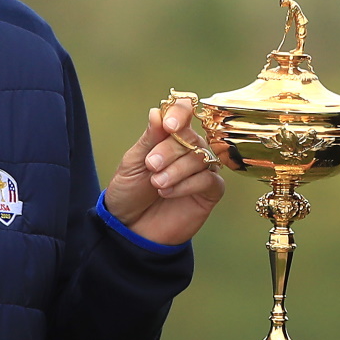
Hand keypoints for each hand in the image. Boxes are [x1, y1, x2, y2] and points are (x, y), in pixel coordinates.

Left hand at [102, 98, 226, 246]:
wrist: (129, 227)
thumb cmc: (130, 192)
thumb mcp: (133, 162)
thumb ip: (149, 138)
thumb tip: (157, 111)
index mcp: (171, 136)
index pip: (184, 112)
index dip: (180, 113)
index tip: (169, 125)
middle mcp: (190, 149)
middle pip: (192, 138)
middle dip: (170, 151)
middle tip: (151, 165)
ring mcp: (201, 170)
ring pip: (202, 158)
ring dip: (177, 170)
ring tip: (156, 184)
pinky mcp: (209, 193)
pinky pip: (210, 180)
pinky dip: (188, 184)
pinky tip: (169, 192)